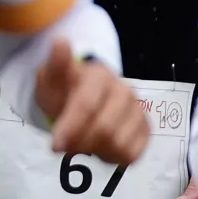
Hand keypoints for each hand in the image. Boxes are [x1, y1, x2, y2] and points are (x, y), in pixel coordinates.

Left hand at [36, 47, 149, 166]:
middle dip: (79, 143)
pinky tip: (99, 147)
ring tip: (82, 142)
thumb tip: (60, 41)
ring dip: (94, 151)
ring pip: (118, 145)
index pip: (87, 105)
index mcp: (100, 77)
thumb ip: (56, 65)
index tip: (54, 146)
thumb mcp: (51, 78)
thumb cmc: (64, 89)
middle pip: (104, 130)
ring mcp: (138, 111)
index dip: (70, 127)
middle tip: (64, 146)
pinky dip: (111, 157)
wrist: (81, 96)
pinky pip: (131, 155)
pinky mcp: (146, 130)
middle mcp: (125, 92)